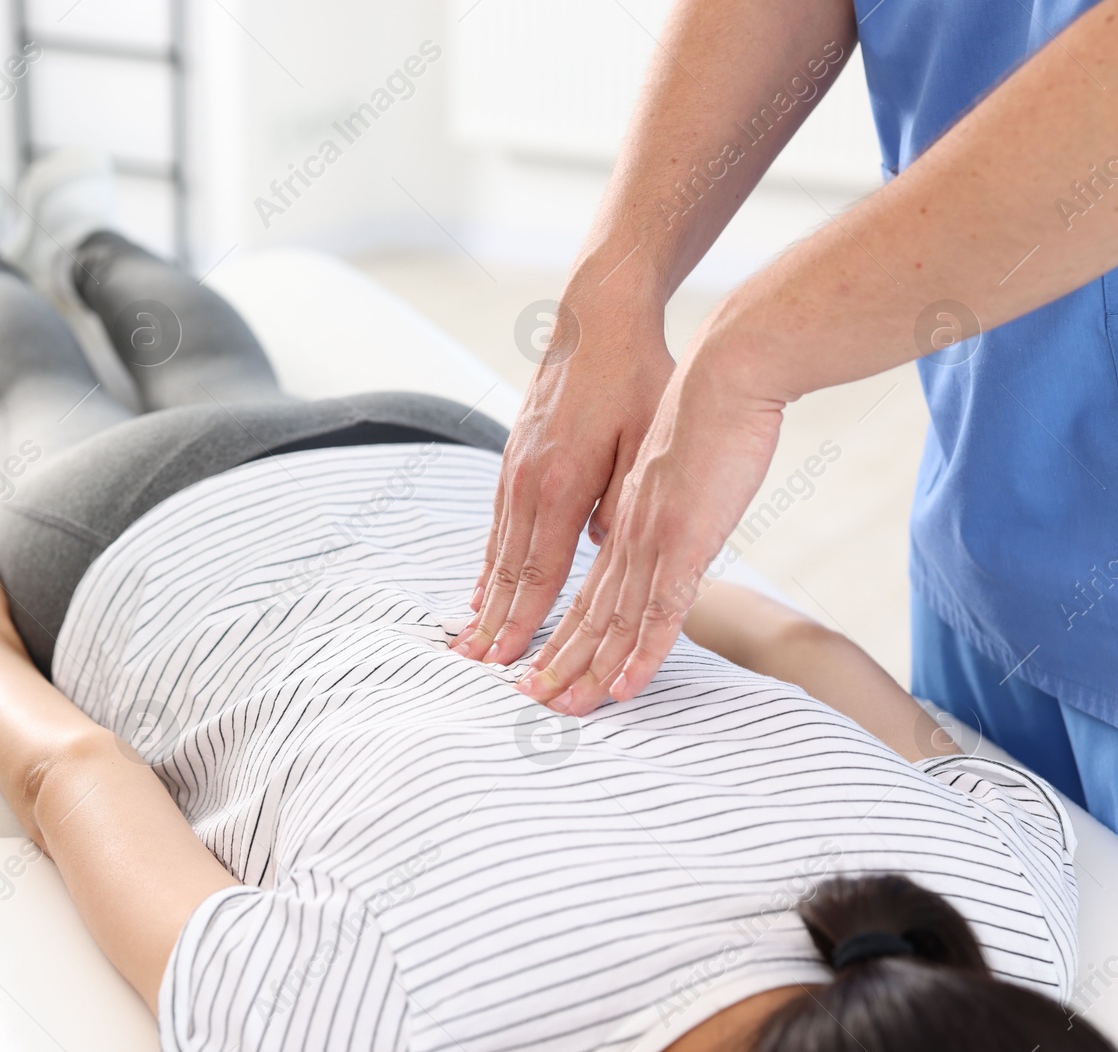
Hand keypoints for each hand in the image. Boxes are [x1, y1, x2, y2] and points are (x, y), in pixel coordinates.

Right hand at [451, 297, 672, 665]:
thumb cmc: (636, 375)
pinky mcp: (515, 456)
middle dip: (493, 624)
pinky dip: (488, 560)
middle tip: (474, 667)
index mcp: (564, 482)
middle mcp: (530, 481)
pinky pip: (497, 522)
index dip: (526, 622)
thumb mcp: (647, 438)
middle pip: (509, 570)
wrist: (597, 318)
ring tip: (470, 638)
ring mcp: (517, 468)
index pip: (542, 571)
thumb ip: (624, 501)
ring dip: (486, 598)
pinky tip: (483, 584)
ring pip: (498, 549)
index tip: (509, 662)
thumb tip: (604, 551)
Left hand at [515, 344, 784, 713]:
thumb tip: (618, 534)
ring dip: (586, 668)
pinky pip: (658, 610)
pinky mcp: (680, 538)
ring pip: (609, 618)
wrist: (725, 369)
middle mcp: (617, 527)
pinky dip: (640, 654)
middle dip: (556, 659)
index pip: (575, 579)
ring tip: (563, 708)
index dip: (554, 623)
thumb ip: (636, 502)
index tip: (534, 656)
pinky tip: (624, 686)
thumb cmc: (702, 407)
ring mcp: (646, 535)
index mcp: (613, 511)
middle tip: (530, 700)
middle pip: (581, 607)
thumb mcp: (656, 459)